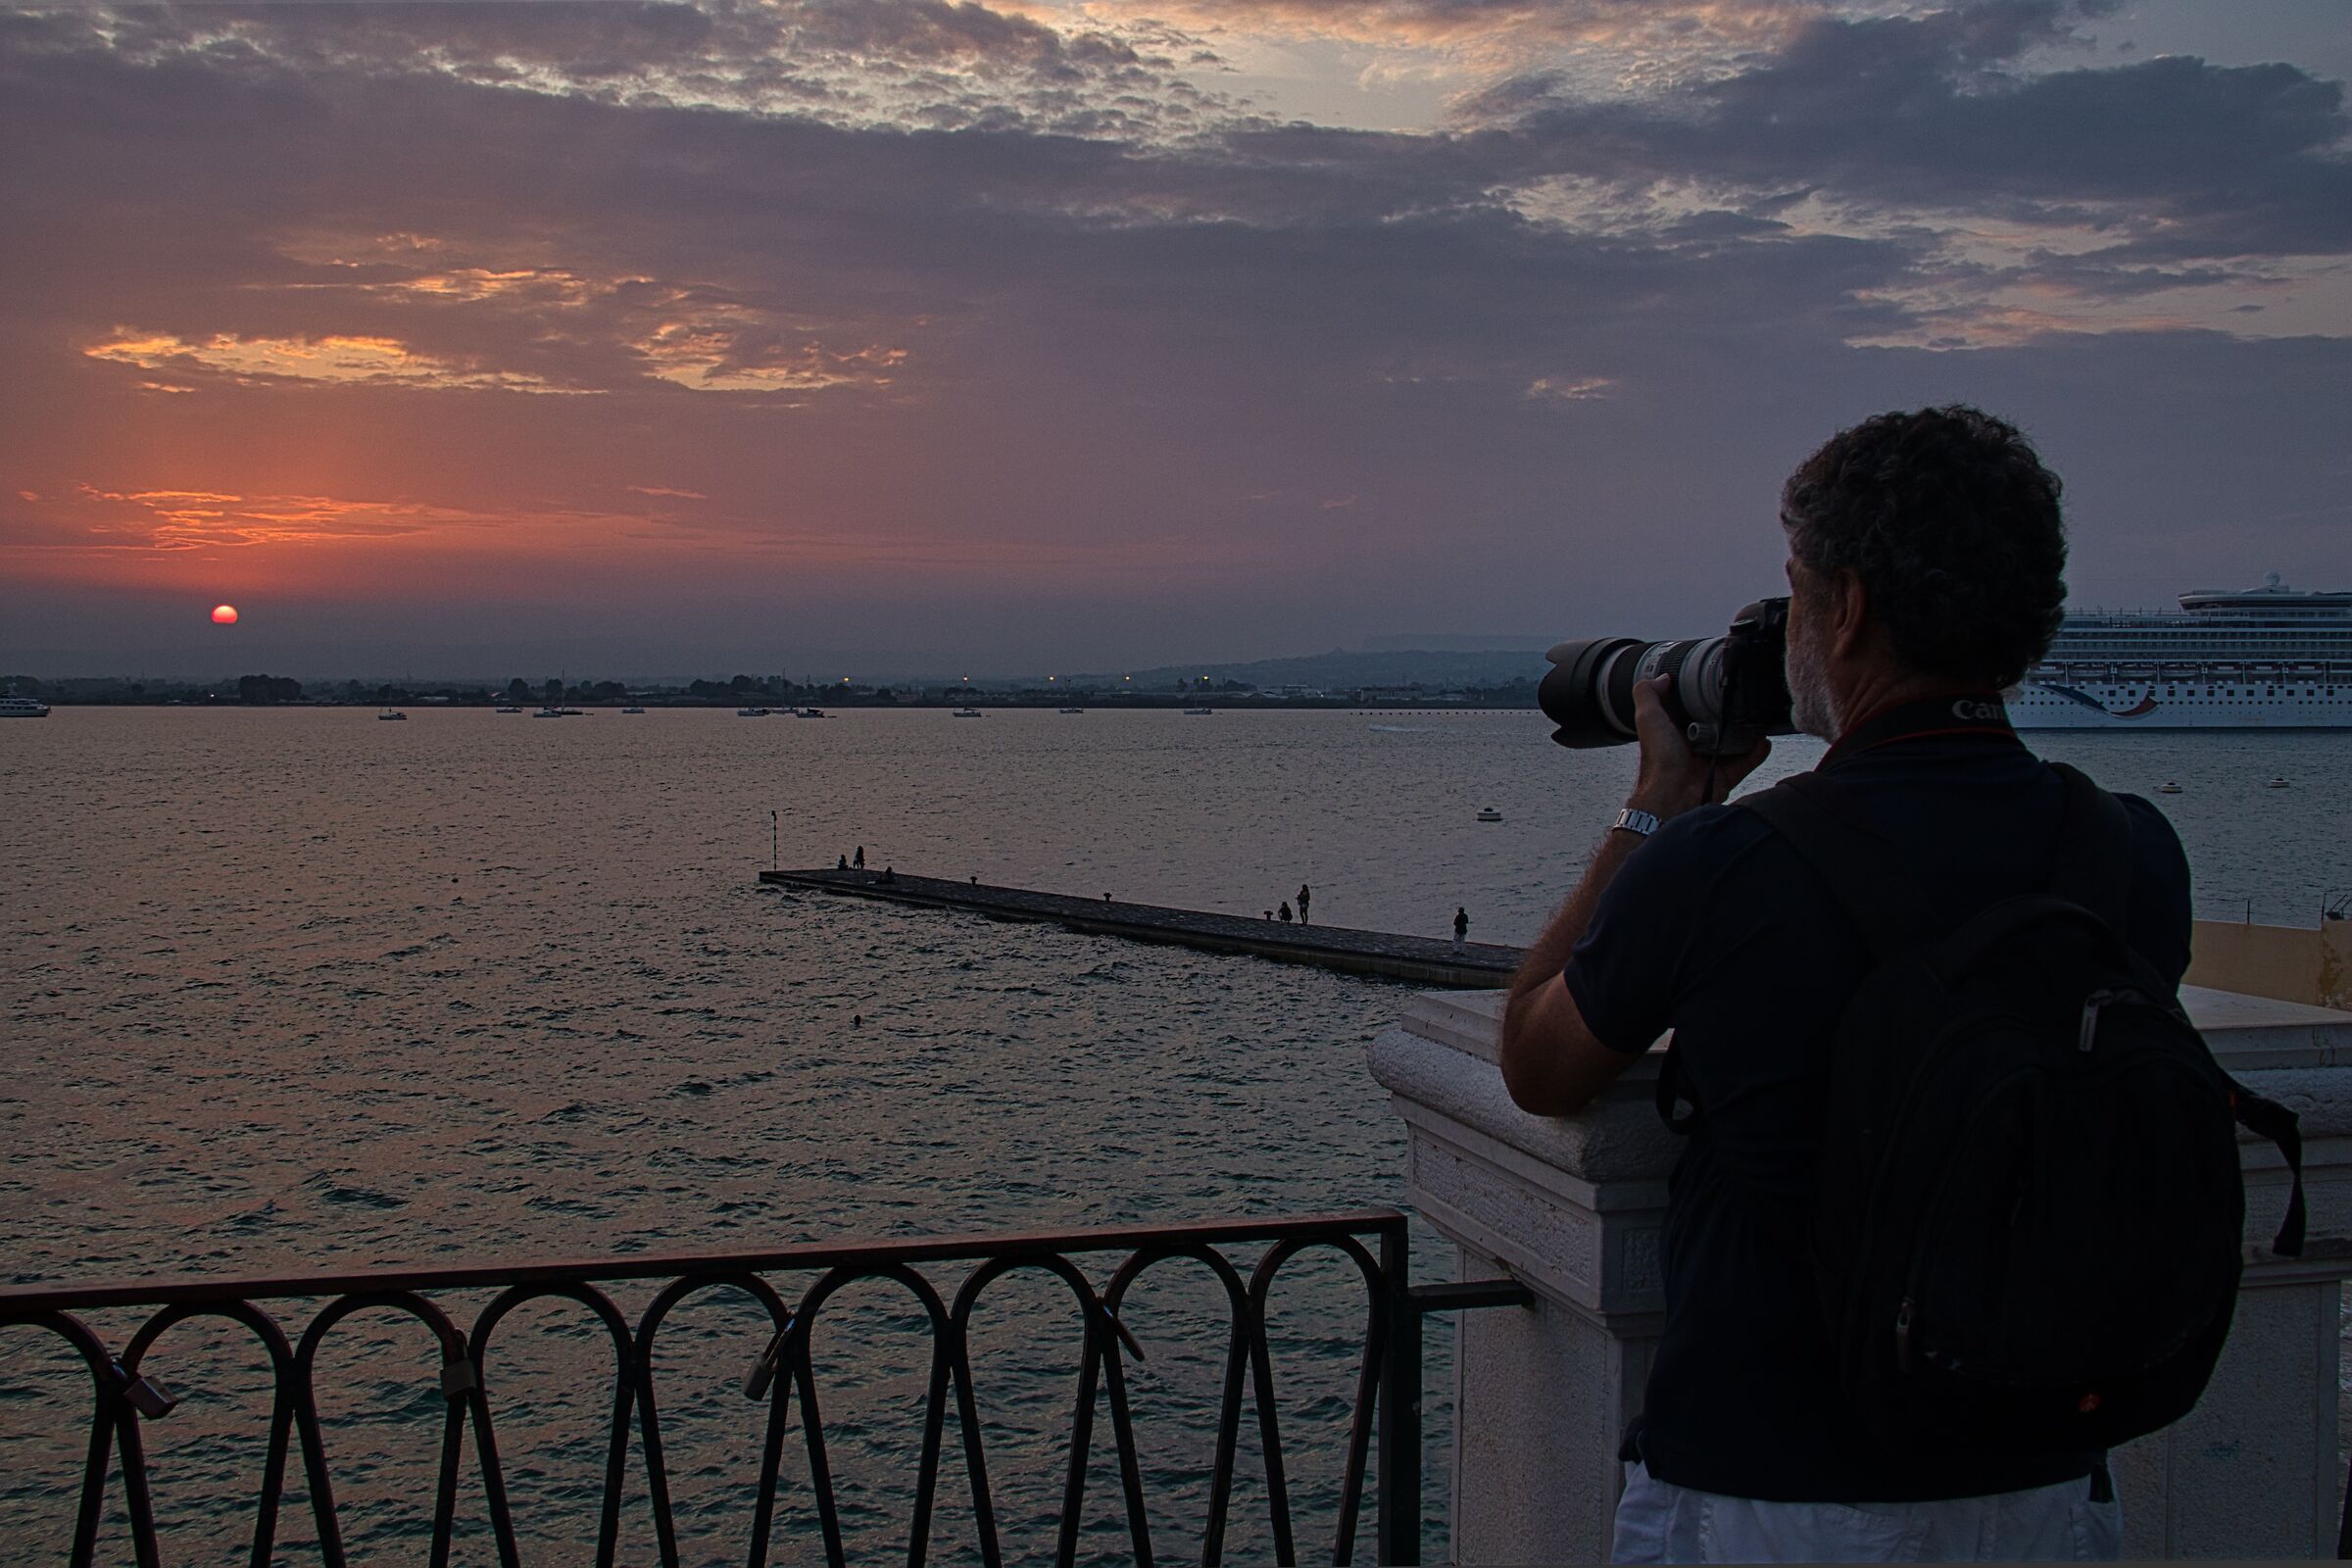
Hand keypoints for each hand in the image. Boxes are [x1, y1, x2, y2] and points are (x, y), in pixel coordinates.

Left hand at [1625, 673, 1770, 819]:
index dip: (1700, 697)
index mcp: (1675, 732)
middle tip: (1743, 699)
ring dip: (1748, 732)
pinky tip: (1764, 740)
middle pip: (1717, 725)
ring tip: (1758, 717)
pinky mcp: (1724, 775)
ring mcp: (1710, 761)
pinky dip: (1757, 752)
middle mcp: (1692, 745)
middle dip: (1729, 713)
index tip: (1716, 683)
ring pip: (1734, 742)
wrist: (1672, 796)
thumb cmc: (1659, 760)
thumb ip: (1648, 694)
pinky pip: (1746, 761)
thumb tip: (1663, 678)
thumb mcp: (1648, 718)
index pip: (1690, 709)